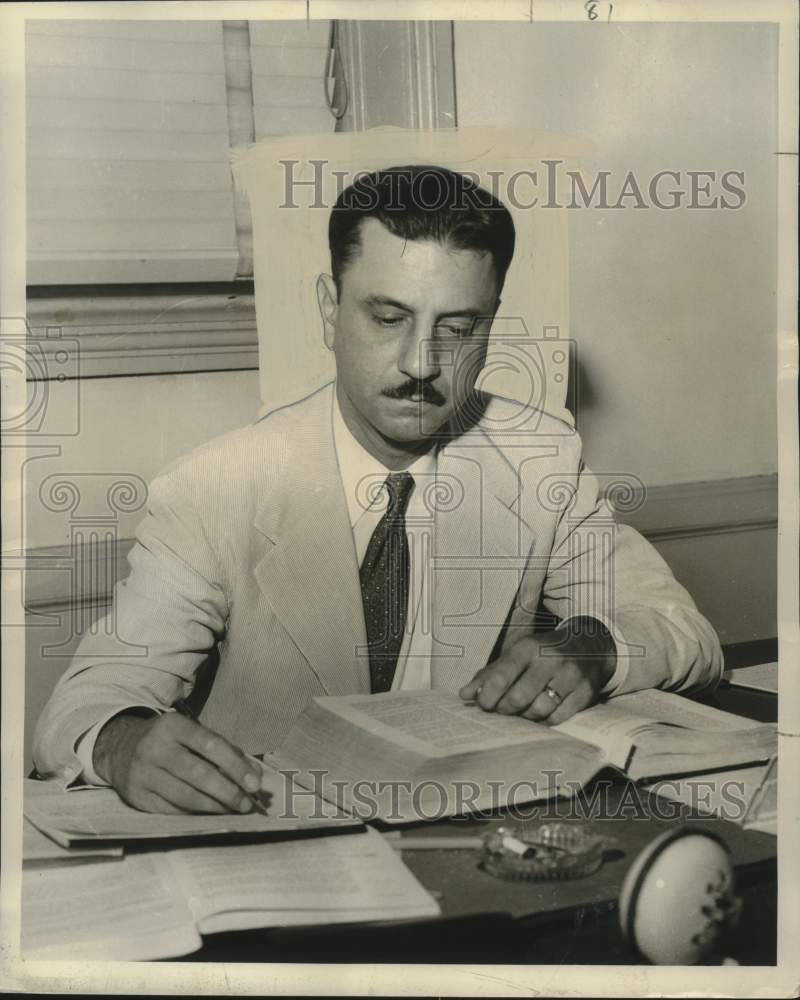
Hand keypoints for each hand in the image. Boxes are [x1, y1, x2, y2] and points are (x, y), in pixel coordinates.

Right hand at [93, 711, 262, 813]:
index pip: (210, 745)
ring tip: (233, 811)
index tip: (255, 784)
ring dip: (215, 807)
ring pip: (185, 796)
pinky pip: (172, 811)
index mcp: (174, 726)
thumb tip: (255, 775)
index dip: (235, 766)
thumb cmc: (170, 741)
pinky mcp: (136, 797)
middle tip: (247, 804)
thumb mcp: (192, 734)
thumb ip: (225, 751)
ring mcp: (143, 774)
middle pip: (199, 774)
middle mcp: (155, 748)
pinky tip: (210, 816)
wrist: (120, 748)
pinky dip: (195, 815)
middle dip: (228, 792)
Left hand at [459, 619, 616, 724]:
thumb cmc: (543, 653)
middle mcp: (550, 659)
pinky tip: (538, 716)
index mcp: (528, 647)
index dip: (488, 695)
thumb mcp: (516, 655)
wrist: (589, 644)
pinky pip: (558, 718)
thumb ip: (489, 674)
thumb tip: (465, 695)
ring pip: (539, 710)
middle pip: (519, 697)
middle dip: (505, 709)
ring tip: (521, 712)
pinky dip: (544, 722)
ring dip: (525, 716)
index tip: (482, 705)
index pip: (502, 674)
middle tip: (502, 711)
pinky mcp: (585, 692)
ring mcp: (570, 676)